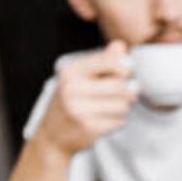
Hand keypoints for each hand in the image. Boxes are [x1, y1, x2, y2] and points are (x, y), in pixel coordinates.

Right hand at [35, 40, 136, 156]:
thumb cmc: (71, 101)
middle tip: (127, 94)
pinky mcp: (89, 128)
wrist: (53, 134)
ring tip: (111, 107)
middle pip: (120, 86)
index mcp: (71, 72)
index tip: (127, 73)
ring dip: (123, 107)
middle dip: (128, 91)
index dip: (125, 67)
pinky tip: (106, 120)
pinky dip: (118, 121)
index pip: (110, 62)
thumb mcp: (80, 77)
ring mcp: (80, 110)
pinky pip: (119, 121)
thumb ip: (102, 61)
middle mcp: (73, 89)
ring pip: (123, 105)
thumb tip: (120, 45)